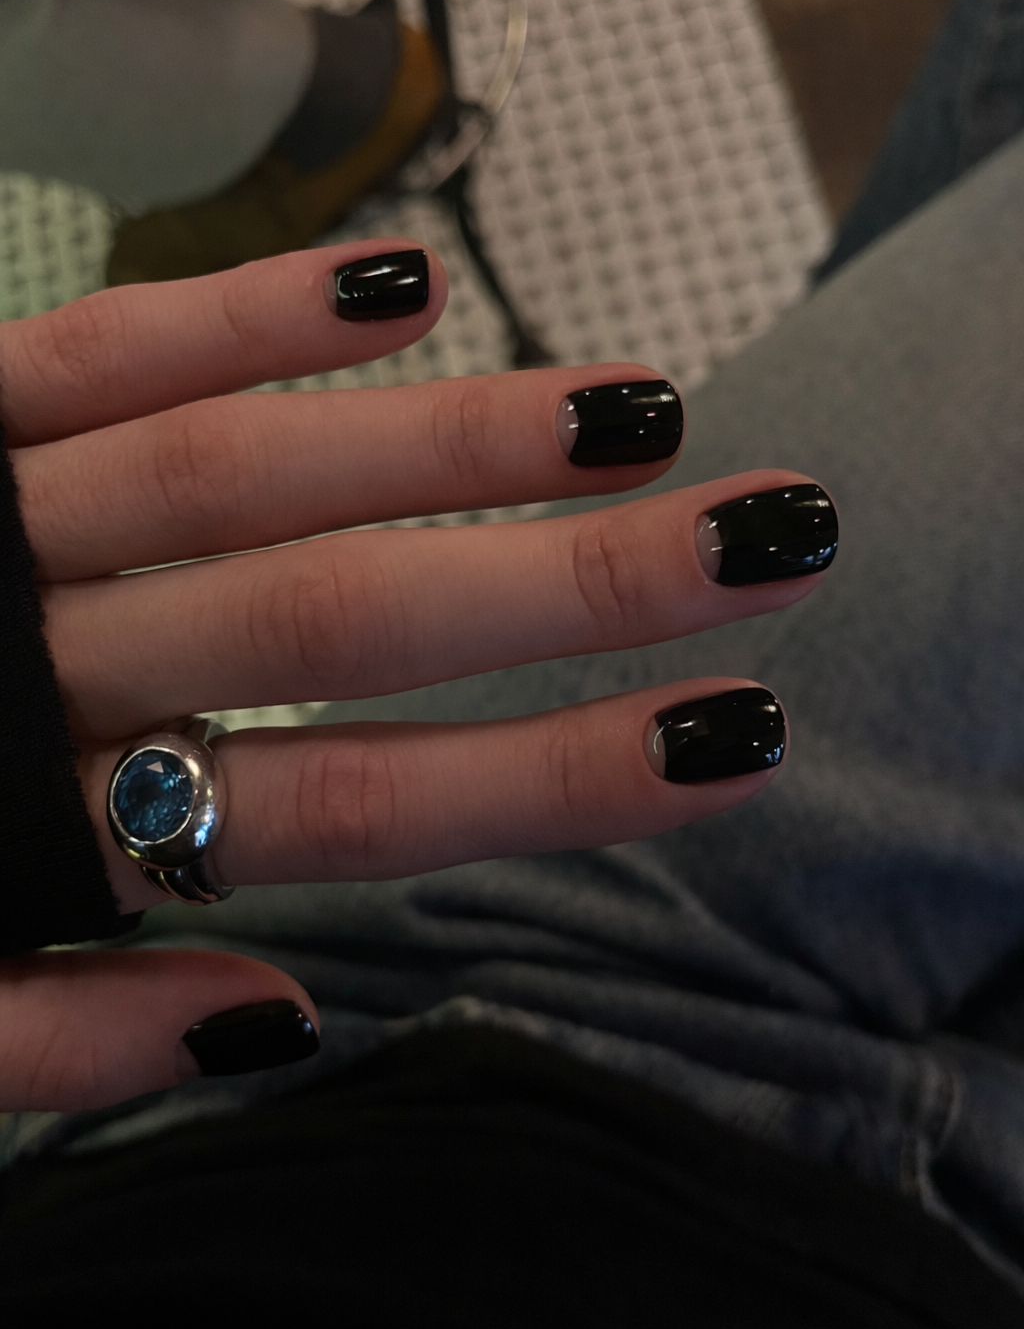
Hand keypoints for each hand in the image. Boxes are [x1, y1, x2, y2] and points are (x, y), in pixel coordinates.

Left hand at [1, 240, 834, 1108]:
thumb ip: (64, 1039)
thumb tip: (282, 1018)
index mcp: (38, 841)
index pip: (350, 809)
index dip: (546, 774)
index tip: (727, 738)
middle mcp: (34, 672)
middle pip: (338, 621)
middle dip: (564, 586)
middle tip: (761, 536)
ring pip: (245, 479)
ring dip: (450, 442)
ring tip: (635, 410)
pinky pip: (89, 366)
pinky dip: (237, 322)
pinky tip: (396, 289)